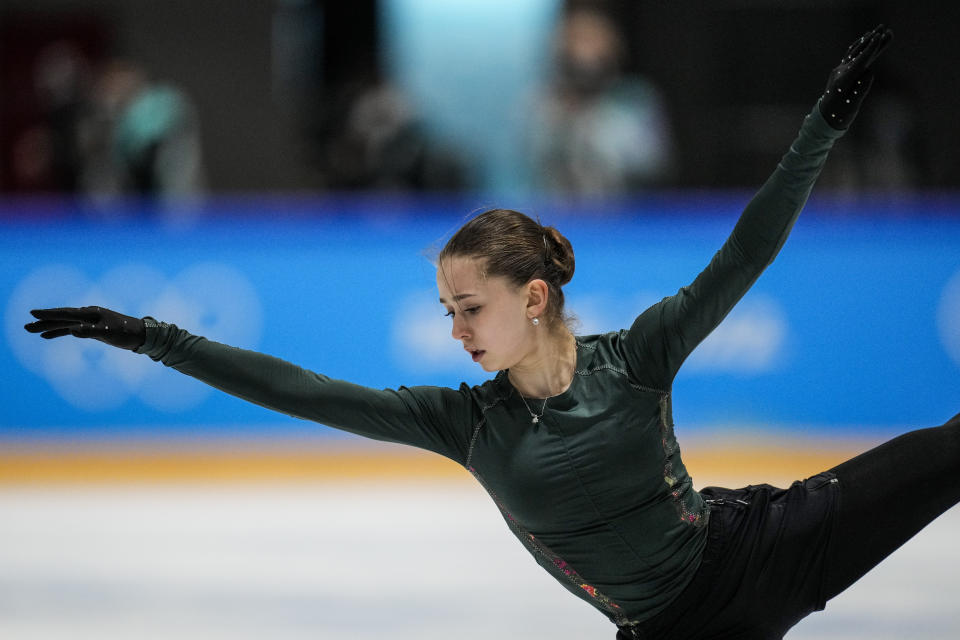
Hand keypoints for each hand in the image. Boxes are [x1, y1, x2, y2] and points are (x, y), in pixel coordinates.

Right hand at [25, 306, 145, 350]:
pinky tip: (48, 336)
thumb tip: (73, 331)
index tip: (33, 314)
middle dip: (44, 321)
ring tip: (32, 331)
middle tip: (26, 326)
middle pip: (61, 318)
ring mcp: (89, 321)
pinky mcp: (91, 328)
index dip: (49, 314)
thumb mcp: (109, 333)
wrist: (141, 334)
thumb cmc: (126, 332)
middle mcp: (87, 315)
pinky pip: (71, 329)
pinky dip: (59, 332)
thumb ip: (90, 331)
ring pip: (64, 323)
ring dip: (48, 327)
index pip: (65, 313)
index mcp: (90, 313)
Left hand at [819, 24, 892, 129]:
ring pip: (855, 51)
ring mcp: (839, 70)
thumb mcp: (852, 105)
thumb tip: (869, 72)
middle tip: (886, 28)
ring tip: (879, 29)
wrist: (824, 118)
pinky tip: (865, 38)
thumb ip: (861, 89)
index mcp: (843, 80)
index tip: (879, 37)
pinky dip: (859, 45)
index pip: (860, 61)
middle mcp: (840, 72)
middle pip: (859, 52)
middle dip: (873, 40)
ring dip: (867, 40)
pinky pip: (850, 54)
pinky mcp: (839, 71)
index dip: (870, 48)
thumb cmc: (840, 115)